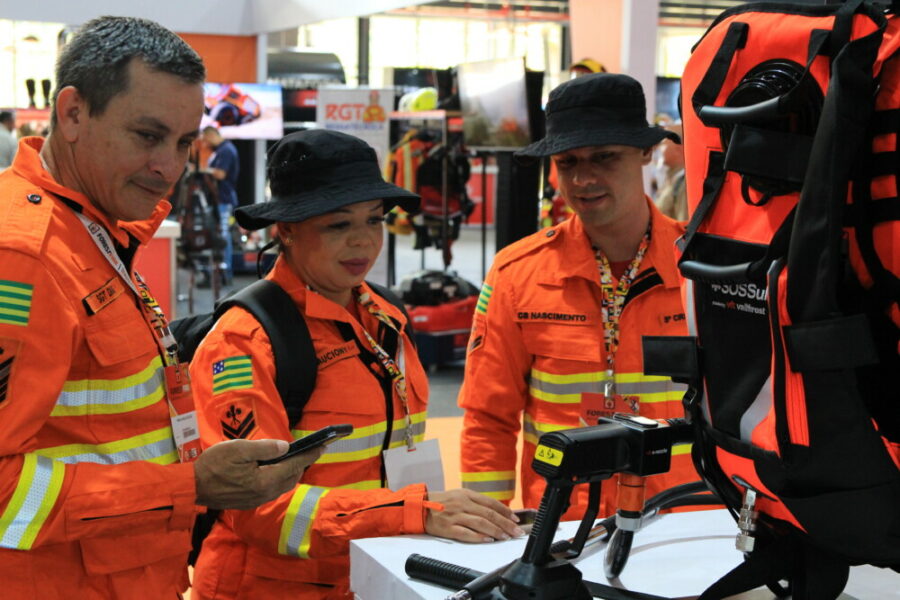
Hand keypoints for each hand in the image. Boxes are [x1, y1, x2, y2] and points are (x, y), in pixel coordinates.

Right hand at [194, 439, 323, 509]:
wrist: (192, 487)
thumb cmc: (213, 465)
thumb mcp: (238, 449)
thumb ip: (263, 448)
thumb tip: (285, 447)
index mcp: (264, 481)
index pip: (293, 466)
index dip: (309, 455)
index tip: (322, 446)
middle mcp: (264, 494)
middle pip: (291, 478)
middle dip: (302, 464)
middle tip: (309, 450)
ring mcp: (256, 500)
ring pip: (282, 485)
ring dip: (291, 472)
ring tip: (294, 458)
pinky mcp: (249, 502)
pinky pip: (272, 490)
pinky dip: (279, 478)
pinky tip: (275, 469)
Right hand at [424, 488, 524, 542]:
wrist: (419, 508)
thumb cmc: (441, 503)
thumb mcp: (459, 496)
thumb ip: (476, 503)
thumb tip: (496, 512)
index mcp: (466, 494)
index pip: (491, 503)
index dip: (505, 511)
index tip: (515, 519)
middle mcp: (462, 504)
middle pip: (489, 514)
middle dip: (506, 524)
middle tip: (516, 531)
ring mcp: (455, 515)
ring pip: (481, 523)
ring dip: (496, 531)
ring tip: (506, 537)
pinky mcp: (448, 528)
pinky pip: (466, 533)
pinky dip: (479, 537)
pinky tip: (488, 540)